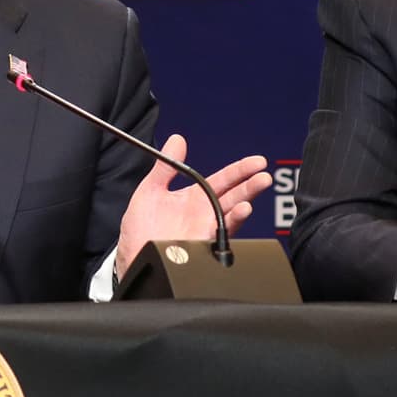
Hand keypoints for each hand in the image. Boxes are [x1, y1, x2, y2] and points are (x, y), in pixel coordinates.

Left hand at [114, 135, 270, 278]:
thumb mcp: (150, 190)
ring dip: (243, 206)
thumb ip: (165, 166)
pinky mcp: (201, 247)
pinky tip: (238, 214)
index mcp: (195, 197)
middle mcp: (204, 213)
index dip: (241, 170)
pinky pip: (220, 236)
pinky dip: (230, 225)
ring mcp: (204, 231)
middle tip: (264, 177)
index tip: (257, 162)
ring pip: (231, 216)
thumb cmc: (140, 228)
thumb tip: (177, 139)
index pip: (224, 179)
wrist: (132, 257)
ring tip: (251, 198)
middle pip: (234, 196)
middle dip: (250, 186)